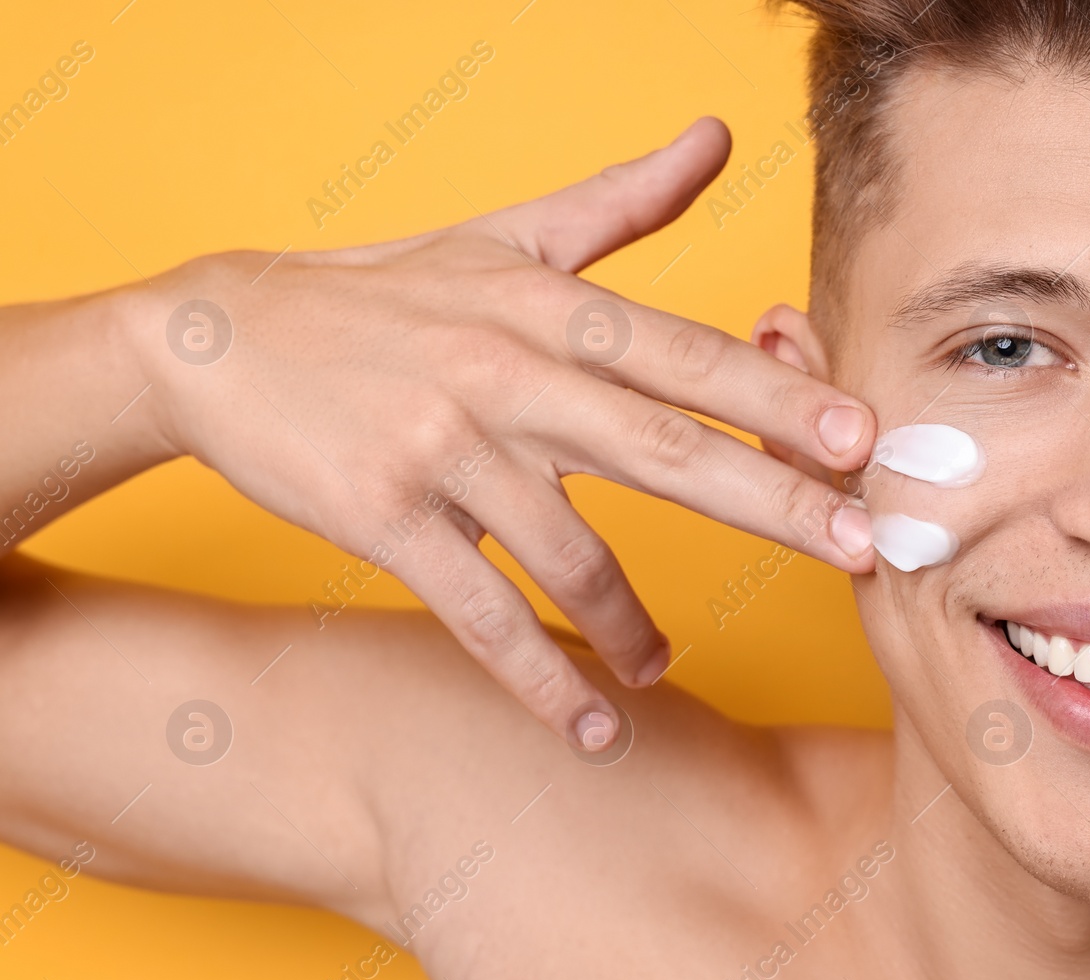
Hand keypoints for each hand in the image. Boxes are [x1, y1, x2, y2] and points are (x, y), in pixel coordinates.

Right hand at [131, 117, 876, 749]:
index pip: (683, 355)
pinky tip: (587, 728)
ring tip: (665, 669)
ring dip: (635, 625)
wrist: (219, 340)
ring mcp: (444, 447)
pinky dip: (539, 677)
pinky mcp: (384, 515)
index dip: (778, 398)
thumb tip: (716, 135)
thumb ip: (621, 198)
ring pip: (571, 554)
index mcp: (546, 305)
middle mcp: (507, 371)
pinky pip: (480, 614)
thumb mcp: (502, 234)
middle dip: (774, 501)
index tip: (861, 439)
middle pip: (662, 445)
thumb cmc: (384, 292)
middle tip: (863, 549)